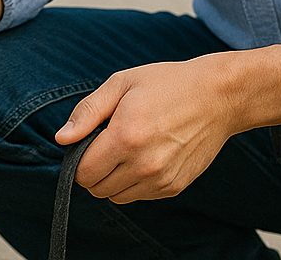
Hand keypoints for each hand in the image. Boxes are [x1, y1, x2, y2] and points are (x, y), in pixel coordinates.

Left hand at [55, 56, 239, 203]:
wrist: (218, 97)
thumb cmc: (167, 84)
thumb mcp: (122, 83)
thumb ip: (88, 112)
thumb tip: (63, 139)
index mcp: (126, 137)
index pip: (83, 172)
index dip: (79, 158)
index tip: (89, 141)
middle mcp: (143, 164)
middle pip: (97, 189)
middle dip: (94, 169)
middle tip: (107, 143)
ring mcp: (161, 179)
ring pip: (117, 197)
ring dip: (113, 178)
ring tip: (128, 148)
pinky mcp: (174, 187)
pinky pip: (140, 196)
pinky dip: (134, 182)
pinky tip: (146, 155)